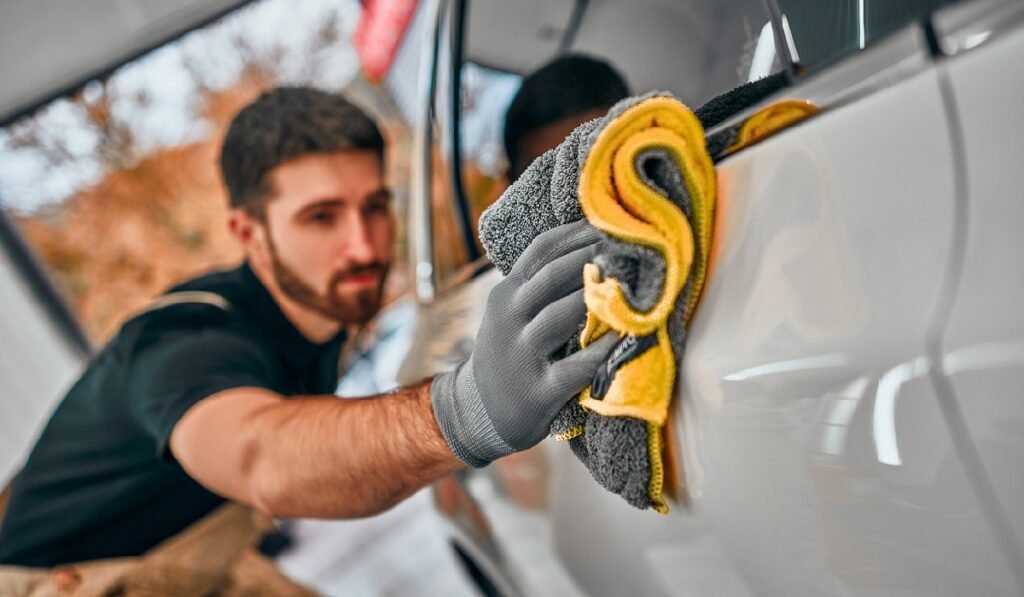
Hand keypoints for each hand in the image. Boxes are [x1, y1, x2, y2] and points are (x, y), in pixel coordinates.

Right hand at [431, 220, 617, 466]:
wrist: (479, 412)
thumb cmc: (509, 354)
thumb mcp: (510, 314)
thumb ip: (538, 286)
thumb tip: (592, 247)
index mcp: (505, 295)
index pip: (541, 251)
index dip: (578, 233)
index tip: (612, 222)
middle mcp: (509, 318)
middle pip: (553, 276)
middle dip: (593, 257)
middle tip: (632, 246)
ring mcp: (521, 355)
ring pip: (561, 316)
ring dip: (598, 298)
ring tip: (633, 284)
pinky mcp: (538, 391)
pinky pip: (576, 367)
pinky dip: (603, 351)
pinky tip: (627, 338)